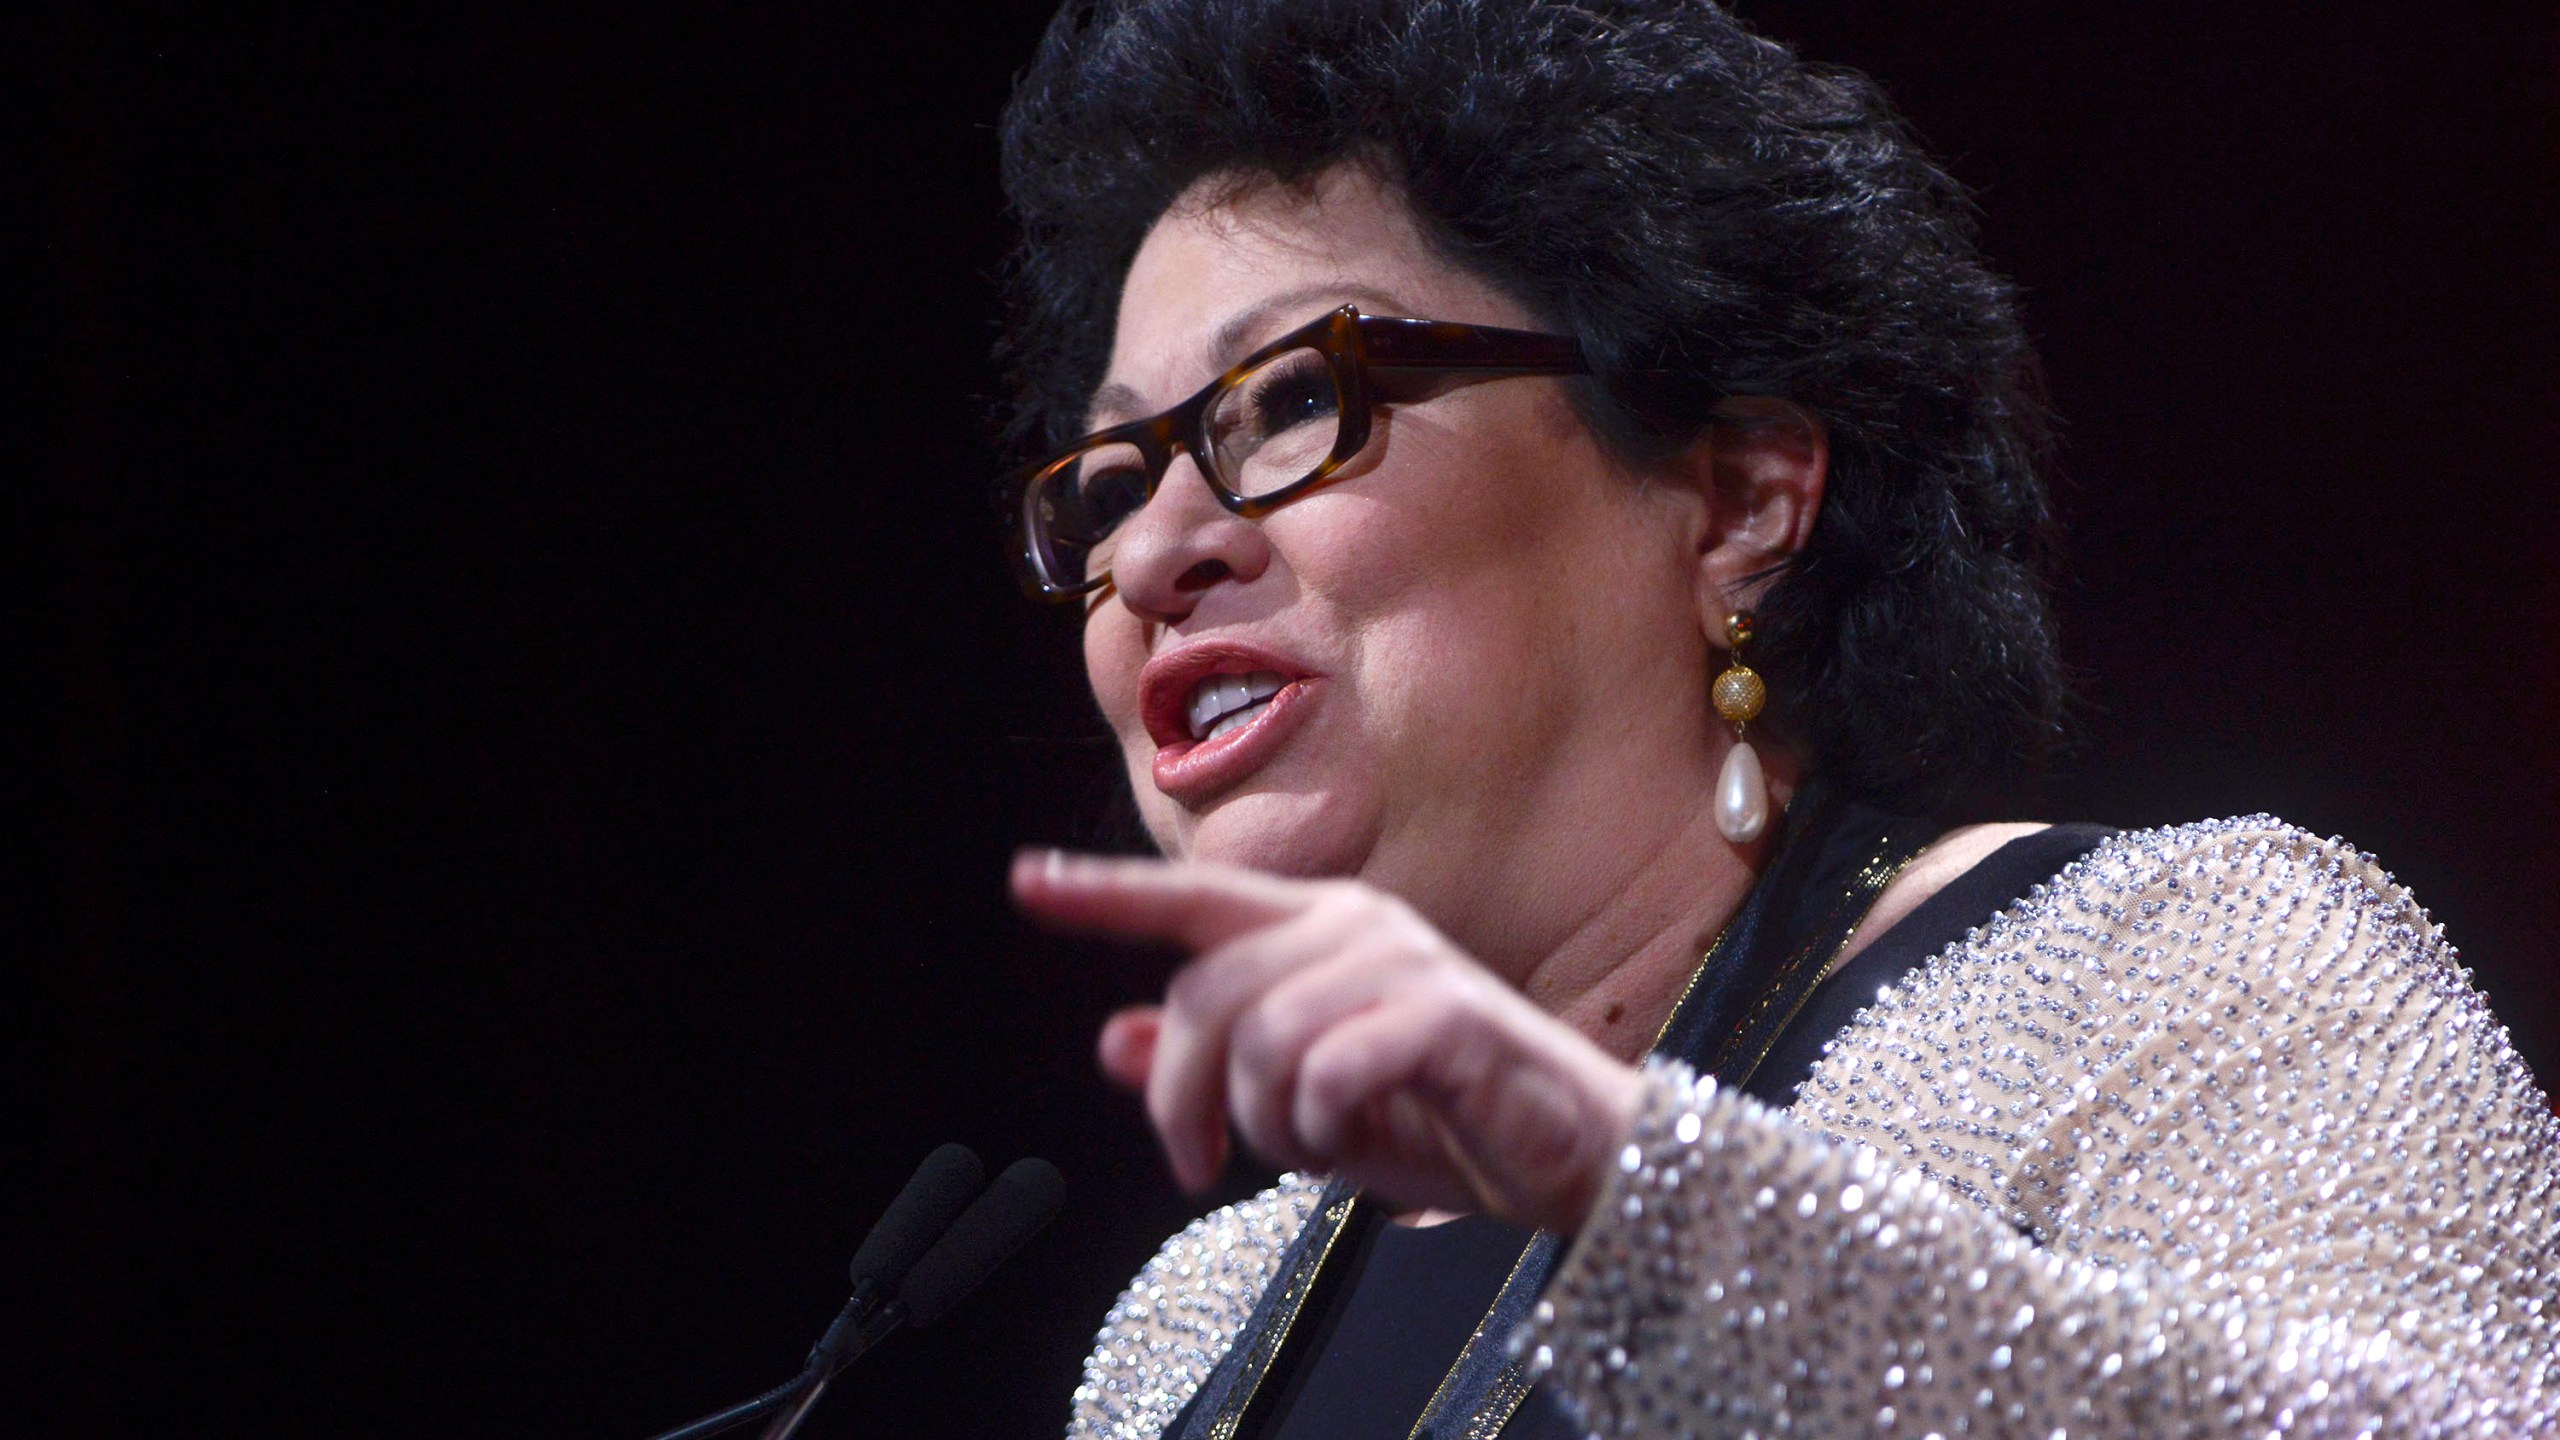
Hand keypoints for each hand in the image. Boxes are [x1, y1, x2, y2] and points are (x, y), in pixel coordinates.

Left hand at [1011, 850, 1642, 1233]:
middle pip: (1206, 995)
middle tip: (1200, 1164)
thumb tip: (1108, 1039)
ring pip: (1262, 1042)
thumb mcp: (1304, 1105)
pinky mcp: (1444, 1015)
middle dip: (1183, 1096)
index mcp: (1315, 928)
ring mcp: (1402, 963)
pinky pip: (1329, 1071)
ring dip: (1273, 1125)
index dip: (1106, 895)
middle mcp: (1352, 926)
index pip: (1193, 899)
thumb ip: (1210, 1069)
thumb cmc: (1440, 1117)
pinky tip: (1364, 1136)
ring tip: (1321, 1146)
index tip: (1027, 879)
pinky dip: (1329, 1126)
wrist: (1570, 1155)